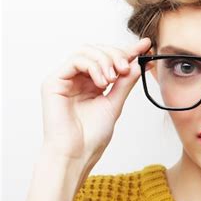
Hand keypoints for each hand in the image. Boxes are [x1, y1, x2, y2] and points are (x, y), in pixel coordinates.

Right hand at [41, 37, 152, 165]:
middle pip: (98, 50)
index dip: (128, 51)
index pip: (110, 60)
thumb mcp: (115, 104)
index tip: (146, 46)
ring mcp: (66, 79)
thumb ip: (125, 83)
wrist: (77, 154)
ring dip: (105, 60)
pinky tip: (101, 82)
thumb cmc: (92, 137)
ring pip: (87, 51)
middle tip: (127, 67)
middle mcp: (78, 79)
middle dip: (117, 55)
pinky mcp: (54, 81)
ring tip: (113, 78)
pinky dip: (93, 66)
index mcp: (92, 84)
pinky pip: (75, 60)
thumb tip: (137, 64)